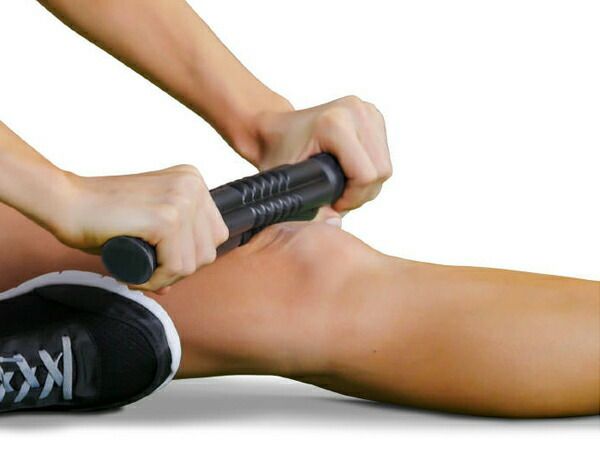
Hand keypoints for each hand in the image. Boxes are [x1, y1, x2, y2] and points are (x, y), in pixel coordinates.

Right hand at [56, 166, 227, 292]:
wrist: (66, 202)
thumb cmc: (101, 215)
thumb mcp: (147, 226)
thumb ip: (168, 246)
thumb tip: (172, 284)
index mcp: (193, 180)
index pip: (215, 235)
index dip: (190, 257)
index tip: (161, 262)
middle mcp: (193, 185)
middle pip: (208, 251)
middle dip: (179, 270)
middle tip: (148, 271)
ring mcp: (182, 199)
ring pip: (193, 263)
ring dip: (166, 277)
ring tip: (139, 272)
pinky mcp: (167, 217)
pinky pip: (176, 266)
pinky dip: (156, 279)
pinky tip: (135, 274)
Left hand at [253, 96, 391, 220]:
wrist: (275, 129)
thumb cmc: (278, 153)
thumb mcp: (290, 184)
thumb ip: (312, 209)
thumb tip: (337, 224)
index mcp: (335, 122)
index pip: (366, 174)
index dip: (352, 198)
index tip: (333, 202)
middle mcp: (355, 110)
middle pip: (381, 171)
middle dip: (361, 193)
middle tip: (337, 197)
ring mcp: (366, 110)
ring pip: (385, 165)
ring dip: (367, 183)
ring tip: (341, 184)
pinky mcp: (373, 115)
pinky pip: (383, 155)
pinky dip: (370, 170)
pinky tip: (348, 171)